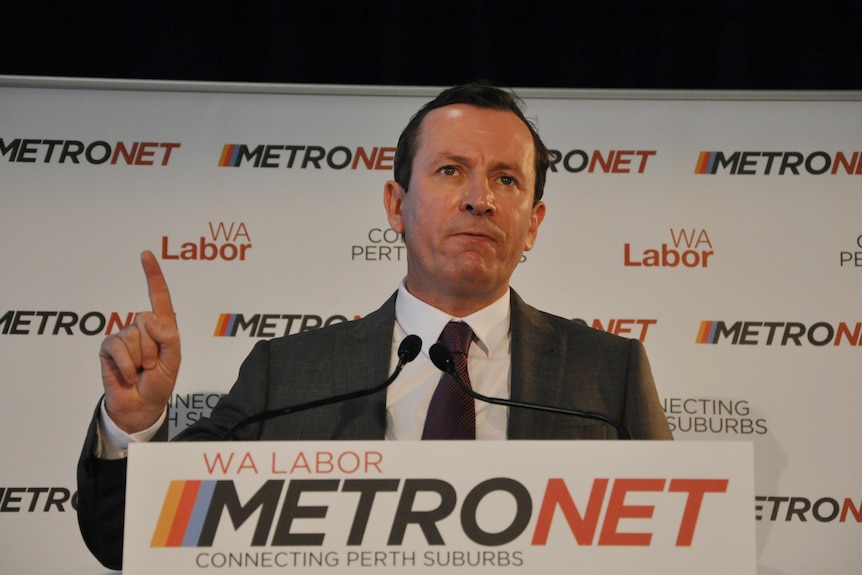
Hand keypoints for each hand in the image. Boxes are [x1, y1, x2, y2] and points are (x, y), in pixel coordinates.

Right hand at [99, 250, 180, 432]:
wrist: (141, 405)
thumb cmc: (160, 382)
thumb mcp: (174, 360)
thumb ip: (169, 338)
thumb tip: (151, 321)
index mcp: (162, 327)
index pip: (158, 296)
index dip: (153, 275)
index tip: (146, 254)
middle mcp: (142, 327)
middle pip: (146, 319)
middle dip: (153, 347)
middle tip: (152, 365)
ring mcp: (123, 336)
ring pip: (133, 336)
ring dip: (140, 358)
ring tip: (140, 370)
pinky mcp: (108, 348)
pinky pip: (117, 347)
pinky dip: (126, 365)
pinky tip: (128, 375)